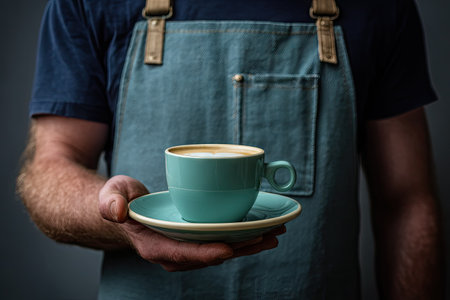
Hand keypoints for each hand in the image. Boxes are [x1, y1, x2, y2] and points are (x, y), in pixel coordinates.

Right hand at [99, 175, 284, 271]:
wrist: (128, 209)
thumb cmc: (120, 200)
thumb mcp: (111, 196)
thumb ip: (111, 203)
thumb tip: (118, 211)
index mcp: (153, 245)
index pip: (179, 254)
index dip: (204, 254)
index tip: (227, 249)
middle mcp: (173, 252)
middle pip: (209, 255)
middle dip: (239, 248)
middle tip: (266, 236)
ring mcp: (186, 247)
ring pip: (221, 251)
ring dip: (248, 245)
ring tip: (275, 233)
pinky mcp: (196, 239)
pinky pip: (222, 241)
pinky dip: (243, 237)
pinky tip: (261, 229)